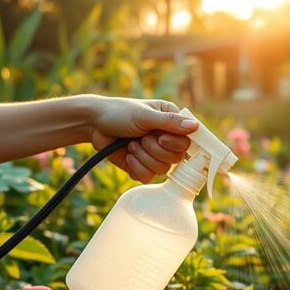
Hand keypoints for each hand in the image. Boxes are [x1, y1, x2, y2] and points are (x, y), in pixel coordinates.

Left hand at [83, 96, 198, 182]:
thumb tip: (195, 126)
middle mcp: (166, 139)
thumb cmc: (119, 112)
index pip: (188, 141)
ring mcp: (155, 155)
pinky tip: (128, 155)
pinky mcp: (142, 167)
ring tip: (131, 145)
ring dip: (143, 157)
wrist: (93, 125)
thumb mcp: (145, 115)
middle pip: (176, 158)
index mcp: (172, 122)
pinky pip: (148, 177)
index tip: (161, 138)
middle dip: (155, 150)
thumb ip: (170, 122)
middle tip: (141, 138)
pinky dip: (136, 167)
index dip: (175, 144)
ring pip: (162, 169)